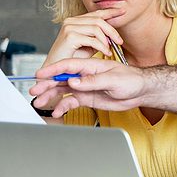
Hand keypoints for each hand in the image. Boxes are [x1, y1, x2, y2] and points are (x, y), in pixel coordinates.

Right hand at [29, 58, 146, 116]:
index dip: (53, 69)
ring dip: (51, 96)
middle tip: (35, 91)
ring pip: (64, 91)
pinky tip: (58, 110)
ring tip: (41, 103)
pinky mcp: (88, 98)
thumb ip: (93, 81)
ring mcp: (86, 87)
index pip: (68, 66)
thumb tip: (74, 81)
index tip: (40, 74)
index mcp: (91, 66)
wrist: (141, 91)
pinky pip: (72, 101)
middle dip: (47, 85)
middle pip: (62, 79)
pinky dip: (64, 106)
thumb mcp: (113, 79)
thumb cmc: (132, 80)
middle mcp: (85, 76)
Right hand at [44, 9, 124, 64]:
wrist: (56, 69)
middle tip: (120, 41)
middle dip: (112, 30)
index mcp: (76, 21)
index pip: (96, 13)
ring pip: (97, 28)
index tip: (123, 11)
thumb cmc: (72, 57)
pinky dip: (102, 47)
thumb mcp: (89, 44)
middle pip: (99, 20)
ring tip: (110, 50)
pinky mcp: (70, 36)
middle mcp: (71, 21)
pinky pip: (93, 39)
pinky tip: (106, 53)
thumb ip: (99, 36)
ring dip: (106, 40)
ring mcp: (69, 27)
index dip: (111, 12)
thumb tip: (112, 34)